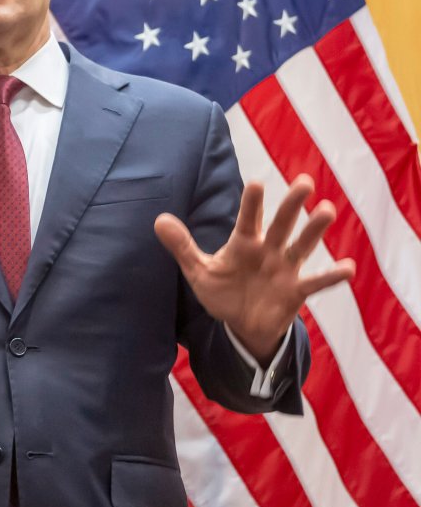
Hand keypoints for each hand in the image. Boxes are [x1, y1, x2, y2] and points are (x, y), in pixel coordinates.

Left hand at [154, 175, 354, 362]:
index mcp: (244, 243)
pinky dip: (332, 276)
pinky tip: (348, 268)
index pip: (248, 219)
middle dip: (291, 205)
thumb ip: (182, 246)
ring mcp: (285, 269)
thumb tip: (158, 219)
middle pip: (281, 224)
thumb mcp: (199, 271)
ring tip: (327, 210)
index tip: (256, 183)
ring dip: (314, 230)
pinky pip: (316, 282)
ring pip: (302, 246)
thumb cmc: (223, 291)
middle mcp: (268, 250)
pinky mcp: (296, 291)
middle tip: (304, 182)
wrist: (242, 324)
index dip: (251, 203)